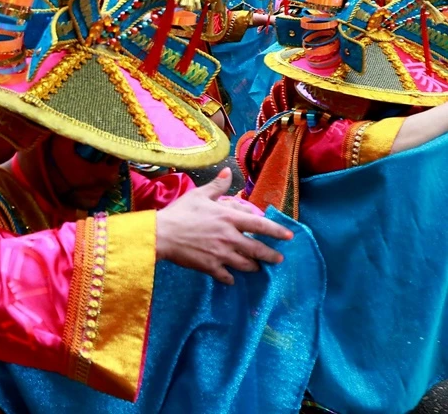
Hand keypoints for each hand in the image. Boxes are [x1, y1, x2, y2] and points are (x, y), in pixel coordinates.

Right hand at [155, 168, 292, 284]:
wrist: (161, 234)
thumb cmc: (180, 213)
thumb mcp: (198, 195)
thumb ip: (217, 186)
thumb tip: (228, 172)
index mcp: (229, 218)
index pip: (260, 225)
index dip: (277, 231)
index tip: (289, 236)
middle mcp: (230, 237)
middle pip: (258, 249)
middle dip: (271, 255)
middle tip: (278, 259)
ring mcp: (221, 254)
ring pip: (246, 265)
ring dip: (253, 267)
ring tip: (257, 268)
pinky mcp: (210, 267)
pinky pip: (226, 276)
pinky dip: (231, 278)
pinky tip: (231, 278)